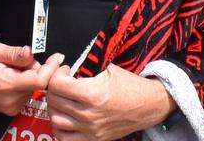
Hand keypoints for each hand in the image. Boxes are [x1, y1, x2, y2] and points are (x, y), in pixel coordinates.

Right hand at [0, 43, 62, 115]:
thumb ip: (15, 53)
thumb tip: (33, 53)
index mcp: (5, 84)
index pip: (39, 80)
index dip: (51, 68)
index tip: (58, 57)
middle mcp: (9, 100)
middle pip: (37, 83)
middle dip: (36, 68)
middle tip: (19, 59)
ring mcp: (9, 107)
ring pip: (33, 88)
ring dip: (29, 75)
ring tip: (10, 68)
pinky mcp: (10, 109)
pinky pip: (26, 93)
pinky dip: (24, 83)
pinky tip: (11, 76)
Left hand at [45, 64, 175, 140]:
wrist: (149, 105)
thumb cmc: (130, 85)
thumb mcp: (108, 70)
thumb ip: (84, 71)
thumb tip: (65, 71)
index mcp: (92, 93)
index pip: (57, 84)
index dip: (57, 74)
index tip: (65, 71)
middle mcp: (89, 114)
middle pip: (53, 100)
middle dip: (54, 88)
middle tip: (62, 82)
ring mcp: (90, 129)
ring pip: (55, 119)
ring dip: (54, 106)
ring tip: (61, 99)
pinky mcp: (93, 139)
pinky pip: (64, 138)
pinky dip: (59, 127)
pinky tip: (64, 117)